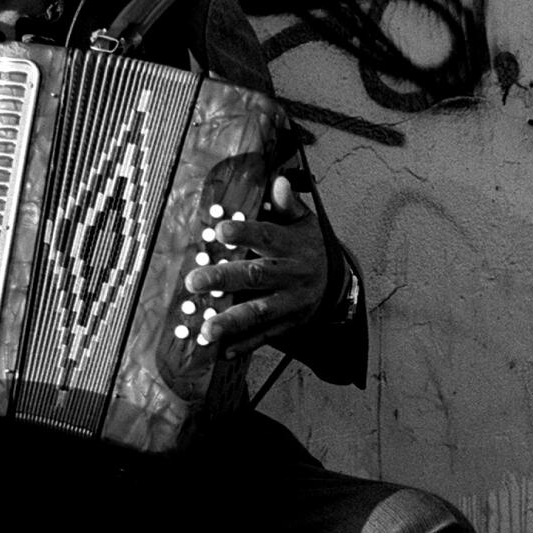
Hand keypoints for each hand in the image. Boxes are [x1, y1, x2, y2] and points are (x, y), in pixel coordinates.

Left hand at [184, 174, 326, 356]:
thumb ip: (287, 205)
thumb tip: (278, 181)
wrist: (339, 284)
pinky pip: (266, 336)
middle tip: (193, 281)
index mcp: (292, 247)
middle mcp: (291, 275)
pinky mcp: (289, 324)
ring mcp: (290, 303)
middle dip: (224, 279)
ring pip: (260, 312)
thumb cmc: (310, 247)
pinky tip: (223, 350)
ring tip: (207, 328)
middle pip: (257, 276)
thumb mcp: (306, 223)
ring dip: (232, 321)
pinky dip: (245, 345)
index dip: (245, 232)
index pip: (267, 237)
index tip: (220, 230)